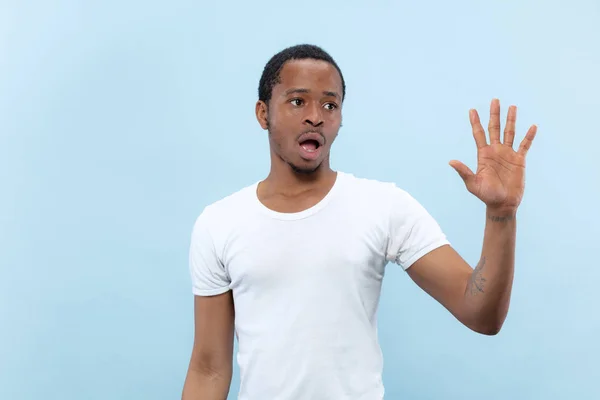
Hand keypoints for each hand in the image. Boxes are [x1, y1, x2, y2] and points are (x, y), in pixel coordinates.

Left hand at [449, 99, 536, 213]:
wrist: (502, 204)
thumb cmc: (486, 195)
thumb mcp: (473, 184)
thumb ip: (464, 172)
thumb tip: (451, 161)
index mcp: (483, 155)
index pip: (479, 134)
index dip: (475, 122)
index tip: (472, 110)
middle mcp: (495, 151)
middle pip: (494, 128)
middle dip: (494, 114)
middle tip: (494, 100)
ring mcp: (507, 154)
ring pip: (509, 133)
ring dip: (511, 120)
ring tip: (512, 106)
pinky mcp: (519, 161)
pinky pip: (525, 145)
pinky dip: (529, 136)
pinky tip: (532, 126)